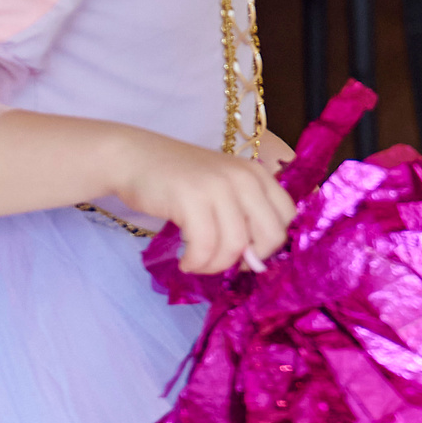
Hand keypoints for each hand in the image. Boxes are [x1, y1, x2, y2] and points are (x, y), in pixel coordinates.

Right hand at [117, 133, 297, 273]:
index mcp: (257, 174)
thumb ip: (243, 213)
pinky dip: (196, 262)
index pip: (287, 217)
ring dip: (215, 266)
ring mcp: (220, 186)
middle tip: (221, 262)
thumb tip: (255, 260)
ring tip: (196, 262)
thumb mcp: (222, 187)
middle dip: (248, 260)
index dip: (270, 244)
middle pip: (271, 236)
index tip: (244, 254)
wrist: (134, 157)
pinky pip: (205, 247)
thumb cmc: (178, 179)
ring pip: (236, 247)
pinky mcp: (192, 198)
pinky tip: (185, 260)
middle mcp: (245, 177)